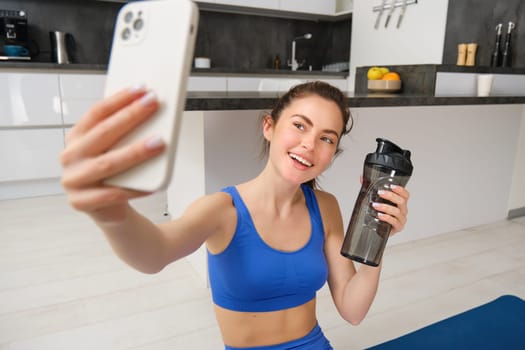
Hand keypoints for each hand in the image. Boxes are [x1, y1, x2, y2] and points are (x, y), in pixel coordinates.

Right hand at [60, 86, 164, 221]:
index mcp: (76, 137)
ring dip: (135, 152)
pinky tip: (152, 183)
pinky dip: (134, 188)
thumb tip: (148, 107)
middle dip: (131, 117)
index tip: (141, 90)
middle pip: (103, 133)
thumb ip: (124, 131)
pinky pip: (112, 194)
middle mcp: (71, 156)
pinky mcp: (81, 202)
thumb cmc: (113, 174)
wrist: (107, 209)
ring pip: (107, 163)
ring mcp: (73, 180)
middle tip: (153, 105)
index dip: (119, 99)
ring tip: (159, 142)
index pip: (97, 113)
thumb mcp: (114, 148)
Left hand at [372, 185, 409, 234]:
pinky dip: (387, 218)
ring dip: (386, 207)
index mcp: (400, 203)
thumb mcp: (376, 200)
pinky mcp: (397, 227)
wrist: (379, 229)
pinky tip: (380, 215)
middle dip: (390, 196)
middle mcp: (402, 210)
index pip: (405, 195)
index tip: (392, 186)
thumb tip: (362, 179)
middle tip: (380, 193)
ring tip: (376, 205)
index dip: (400, 190)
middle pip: (401, 201)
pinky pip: (394, 222)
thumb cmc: (380, 214)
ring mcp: (401, 219)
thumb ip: (370, 189)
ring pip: (397, 212)